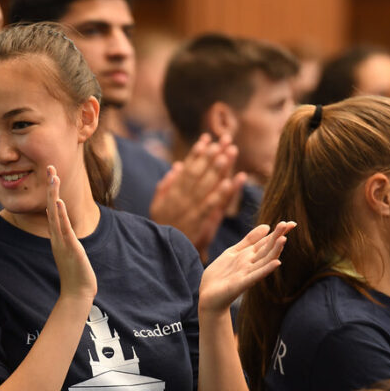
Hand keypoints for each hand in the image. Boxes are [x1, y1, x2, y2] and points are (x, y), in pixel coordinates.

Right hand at [46, 165, 96, 301]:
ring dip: (53, 194)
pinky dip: (59, 214)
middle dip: (51, 186)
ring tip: (53, 176)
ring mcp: (61, 241)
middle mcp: (56, 236)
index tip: (52, 175)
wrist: (77, 293)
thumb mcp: (71, 250)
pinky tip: (57, 201)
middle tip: (50, 167)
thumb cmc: (76, 274)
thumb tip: (64, 227)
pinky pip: (63, 228)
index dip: (52, 191)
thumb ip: (66, 237)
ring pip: (55, 213)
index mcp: (58, 236)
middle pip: (51, 205)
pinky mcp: (69, 247)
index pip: (52, 209)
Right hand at [150, 134, 245, 261]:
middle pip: (199, 172)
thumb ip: (166, 185)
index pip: (187, 168)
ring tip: (229, 153)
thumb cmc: (162, 226)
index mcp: (172, 192)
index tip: (207, 138)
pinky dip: (221, 193)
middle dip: (211, 155)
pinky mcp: (198, 221)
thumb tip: (178, 165)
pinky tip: (231, 181)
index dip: (197, 153)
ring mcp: (190, 208)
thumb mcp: (158, 204)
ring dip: (218, 168)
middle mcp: (181, 197)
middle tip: (224, 140)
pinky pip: (211, 204)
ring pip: (206, 185)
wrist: (163, 251)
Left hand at [198, 222, 295, 314]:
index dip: (278, 232)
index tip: (291, 223)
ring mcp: (247, 274)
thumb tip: (267, 226)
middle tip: (289, 224)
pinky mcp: (241, 284)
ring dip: (275, 251)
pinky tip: (276, 264)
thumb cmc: (221, 275)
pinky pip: (255, 276)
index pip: (266, 241)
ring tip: (284, 239)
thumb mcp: (233, 252)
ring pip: (264, 261)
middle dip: (277, 237)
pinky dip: (265, 270)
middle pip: (267, 249)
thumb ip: (249, 241)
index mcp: (249, 255)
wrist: (208, 295)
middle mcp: (251, 264)